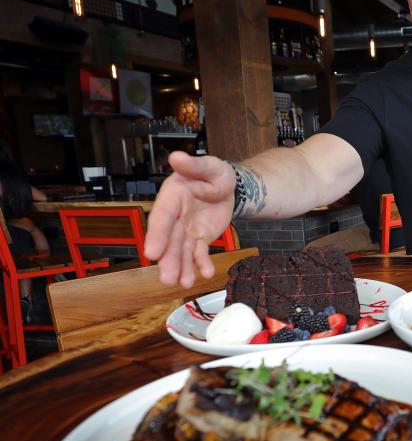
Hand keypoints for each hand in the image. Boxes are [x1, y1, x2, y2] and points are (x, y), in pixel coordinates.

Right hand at [144, 151, 235, 286]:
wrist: (230, 187)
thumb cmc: (216, 174)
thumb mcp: (210, 166)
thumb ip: (194, 165)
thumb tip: (176, 157)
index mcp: (172, 197)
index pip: (162, 217)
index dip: (156, 235)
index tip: (151, 253)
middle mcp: (175, 216)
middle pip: (169, 240)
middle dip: (167, 260)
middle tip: (167, 279)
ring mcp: (186, 230)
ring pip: (181, 251)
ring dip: (182, 268)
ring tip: (184, 283)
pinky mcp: (199, 239)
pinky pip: (199, 253)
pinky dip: (201, 264)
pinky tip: (205, 274)